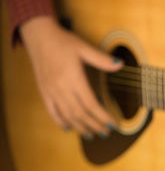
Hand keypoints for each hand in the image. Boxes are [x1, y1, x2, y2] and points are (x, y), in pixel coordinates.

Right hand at [20, 16, 122, 138]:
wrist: (39, 36)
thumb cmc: (63, 41)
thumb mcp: (84, 47)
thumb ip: (102, 59)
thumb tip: (120, 64)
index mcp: (74, 79)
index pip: (91, 104)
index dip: (102, 116)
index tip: (112, 124)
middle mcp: (62, 88)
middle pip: (80, 113)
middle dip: (94, 125)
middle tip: (106, 132)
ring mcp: (51, 91)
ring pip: (67, 115)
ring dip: (80, 127)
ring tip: (91, 134)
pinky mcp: (44, 92)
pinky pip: (52, 111)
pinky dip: (60, 121)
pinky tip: (68, 128)